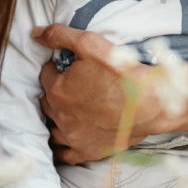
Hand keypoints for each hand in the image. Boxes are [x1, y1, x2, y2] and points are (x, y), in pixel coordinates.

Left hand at [35, 25, 164, 162]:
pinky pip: (63, 154)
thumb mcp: (90, 44)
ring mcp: (72, 136)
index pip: (46, 75)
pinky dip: (60, 148)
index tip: (67, 68)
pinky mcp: (86, 151)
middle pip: (46, 101)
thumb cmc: (122, 72)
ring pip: (52, 127)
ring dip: (56, 117)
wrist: (152, 101)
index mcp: (58, 90)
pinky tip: (64, 140)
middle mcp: (60, 115)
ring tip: (68, 110)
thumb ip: (60, 36)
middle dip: (54, 92)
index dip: (56, 69)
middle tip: (71, 86)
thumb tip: (35, 33)